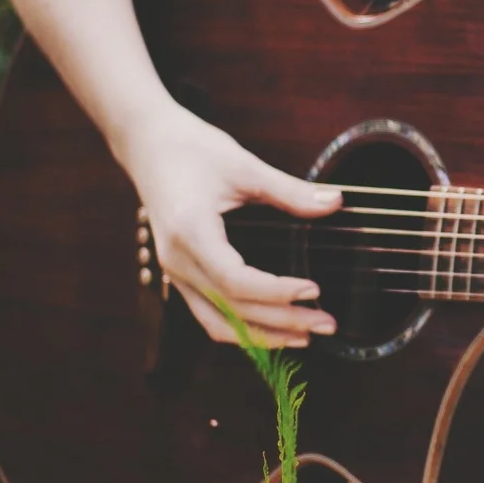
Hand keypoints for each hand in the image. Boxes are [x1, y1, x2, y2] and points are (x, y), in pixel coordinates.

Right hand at [116, 104, 342, 348]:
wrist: (147, 145)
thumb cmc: (191, 150)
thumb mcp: (244, 165)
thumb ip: (290, 190)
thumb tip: (336, 202)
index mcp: (191, 232)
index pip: (235, 281)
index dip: (277, 293)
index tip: (314, 291)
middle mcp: (178, 260)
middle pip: (232, 310)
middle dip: (282, 322)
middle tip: (327, 325)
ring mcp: (175, 272)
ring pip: (217, 323)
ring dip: (263, 336)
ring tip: (306, 337)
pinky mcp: (179, 274)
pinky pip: (209, 315)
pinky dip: (242, 328)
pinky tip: (274, 329)